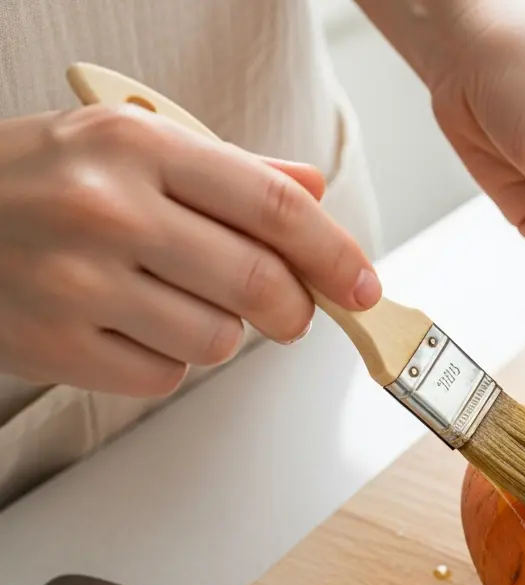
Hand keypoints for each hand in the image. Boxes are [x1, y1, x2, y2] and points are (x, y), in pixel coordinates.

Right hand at [0, 106, 380, 396]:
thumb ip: (230, 170)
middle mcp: (108, 209)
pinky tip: (131, 326)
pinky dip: (165, 360)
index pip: (275, 207)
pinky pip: (163, 376)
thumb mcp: (130, 143)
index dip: (336, 254)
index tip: (363, 284)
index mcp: (138, 144)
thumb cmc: (37, 178)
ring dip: (221, 332)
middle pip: (259, 284)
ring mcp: (77, 282)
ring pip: (218, 339)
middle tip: (291, 311)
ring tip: (174, 301)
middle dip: (295, 309)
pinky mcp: (55, 346)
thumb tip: (313, 190)